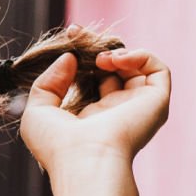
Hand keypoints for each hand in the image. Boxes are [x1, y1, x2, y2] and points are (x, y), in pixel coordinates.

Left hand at [19, 48, 170, 178]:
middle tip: (79, 34)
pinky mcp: (156, 101)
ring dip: (117, 52)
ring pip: (136, 67)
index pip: (92, 76)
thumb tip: (68, 57)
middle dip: (97, 47)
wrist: (84, 161)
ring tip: (98, 58)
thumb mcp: (38, 109)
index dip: (82, 53)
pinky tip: (115, 60)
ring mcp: (136, 105)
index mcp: (90, 115)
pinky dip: (140, 56)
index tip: (71, 34)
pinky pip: (158, 69)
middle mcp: (115, 110)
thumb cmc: (57, 144)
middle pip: (113, 67)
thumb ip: (49, 81)